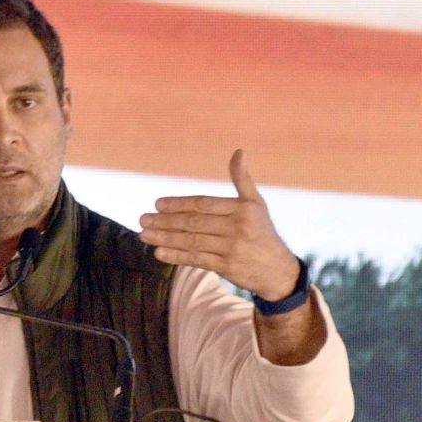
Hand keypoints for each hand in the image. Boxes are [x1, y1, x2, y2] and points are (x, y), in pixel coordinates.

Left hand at [139, 149, 299, 300]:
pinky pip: (196, 260)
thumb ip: (242, 179)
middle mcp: (237, 228)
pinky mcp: (226, 267)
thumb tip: (239, 151)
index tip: (157, 204)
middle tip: (143, 219)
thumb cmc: (262, 231)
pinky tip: (158, 253)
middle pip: (194, 223)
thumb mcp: (256, 203)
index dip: (179, 203)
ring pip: (192, 241)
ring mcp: (231, 249)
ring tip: (144, 235)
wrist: (278, 270)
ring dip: (165, 238)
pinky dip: (176, 256)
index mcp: (242, 209)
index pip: (203, 204)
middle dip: (165, 221)